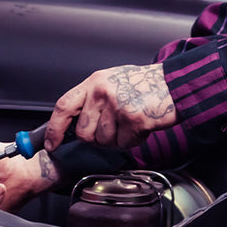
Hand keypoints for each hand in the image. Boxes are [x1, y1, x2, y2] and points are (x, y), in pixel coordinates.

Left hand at [47, 63, 175, 150]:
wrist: (174, 84)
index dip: (54, 129)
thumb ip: (92, 99)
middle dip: (96, 138)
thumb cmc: (144, 84)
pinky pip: (124, 143)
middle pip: (84, 133)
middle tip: (113, 129)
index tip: (52, 144)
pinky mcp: (133, 118)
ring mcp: (117, 105)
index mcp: (94, 82)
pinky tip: (140, 126)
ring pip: (104, 141)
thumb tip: (73, 123)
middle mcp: (102, 92)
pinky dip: (133, 140)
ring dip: (117, 139)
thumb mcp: (111, 82)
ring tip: (130, 123)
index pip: (64, 106)